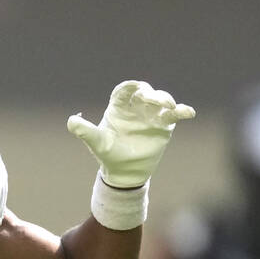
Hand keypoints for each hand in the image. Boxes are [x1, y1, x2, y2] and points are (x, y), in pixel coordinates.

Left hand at [68, 80, 194, 187]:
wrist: (125, 172)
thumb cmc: (109, 155)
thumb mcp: (97, 142)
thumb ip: (85, 130)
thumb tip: (71, 121)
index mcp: (119, 108)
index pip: (123, 91)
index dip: (129, 87)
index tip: (134, 87)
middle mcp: (135, 108)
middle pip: (144, 93)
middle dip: (149, 93)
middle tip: (150, 98)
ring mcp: (150, 115)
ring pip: (160, 100)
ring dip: (165, 99)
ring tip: (168, 105)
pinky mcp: (163, 125)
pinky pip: (174, 115)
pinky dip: (181, 111)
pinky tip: (188, 112)